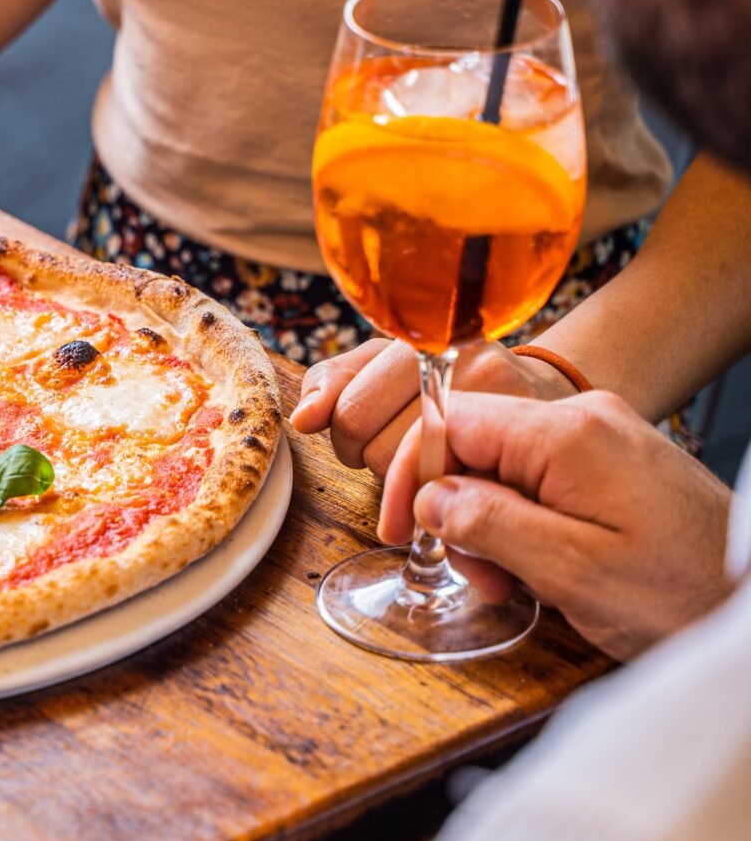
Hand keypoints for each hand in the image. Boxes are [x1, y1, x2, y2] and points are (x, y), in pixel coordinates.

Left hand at [290, 338, 575, 474]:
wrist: (537, 391)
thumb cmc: (444, 381)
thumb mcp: (381, 367)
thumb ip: (334, 383)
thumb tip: (302, 419)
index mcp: (416, 342)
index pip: (350, 411)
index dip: (345, 435)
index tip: (359, 436)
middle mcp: (460, 362)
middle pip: (373, 445)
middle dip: (368, 458)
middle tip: (387, 452)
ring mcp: (497, 399)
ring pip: (409, 474)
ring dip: (405, 481)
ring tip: (422, 461)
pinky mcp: (525, 439)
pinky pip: (455, 494)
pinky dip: (444, 497)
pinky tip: (453, 479)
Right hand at [376, 390, 734, 660]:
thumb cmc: (683, 594)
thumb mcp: (570, 570)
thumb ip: (488, 524)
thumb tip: (428, 499)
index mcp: (568, 432)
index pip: (450, 422)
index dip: (410, 475)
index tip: (398, 529)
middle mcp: (583, 418)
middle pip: (473, 443)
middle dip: (454, 510)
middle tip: (474, 572)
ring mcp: (600, 439)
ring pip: (501, 467)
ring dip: (487, 526)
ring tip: (514, 582)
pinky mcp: (611, 465)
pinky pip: (537, 480)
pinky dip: (521, 524)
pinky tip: (538, 568)